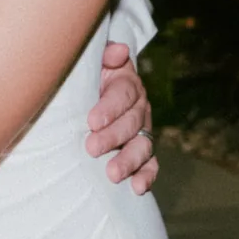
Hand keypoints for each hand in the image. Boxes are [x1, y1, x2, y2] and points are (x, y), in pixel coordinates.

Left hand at [84, 43, 157, 193]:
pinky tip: (136, 188)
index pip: (123, 95)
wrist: (93, 91)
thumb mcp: (93, 61)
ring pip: (142, 147)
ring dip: (128, 161)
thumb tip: (119, 50)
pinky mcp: (142, 152)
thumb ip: (105, 55)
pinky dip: (146, 177)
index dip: (109, 108)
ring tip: (112, 174)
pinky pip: (150, 165)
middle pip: (132, 123)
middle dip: (113, 137)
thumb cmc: (89, 76)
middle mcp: (139, 108)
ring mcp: (142, 132)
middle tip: (92, 148)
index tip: (92, 120)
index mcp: (127, 84)